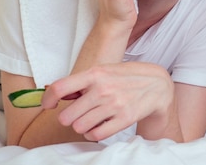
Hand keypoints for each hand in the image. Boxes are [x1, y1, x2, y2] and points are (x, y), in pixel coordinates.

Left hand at [41, 62, 175, 141]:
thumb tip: (54, 92)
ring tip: (91, 118)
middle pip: (66, 116)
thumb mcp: (105, 70)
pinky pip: (96, 135)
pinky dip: (94, 133)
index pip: (60, 88)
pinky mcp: (124, 119)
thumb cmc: (127, 77)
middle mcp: (103, 89)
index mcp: (96, 73)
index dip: (48, 99)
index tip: (49, 105)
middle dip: (69, 117)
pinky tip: (100, 125)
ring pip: (79, 127)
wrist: (157, 85)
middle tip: (78, 113)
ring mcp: (114, 105)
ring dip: (82, 125)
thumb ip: (82, 81)